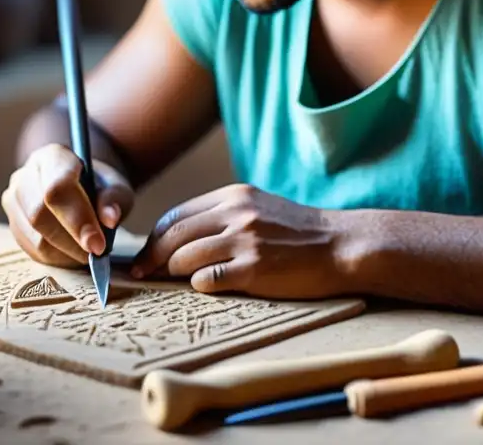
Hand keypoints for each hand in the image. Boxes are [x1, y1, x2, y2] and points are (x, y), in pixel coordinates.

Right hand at [2, 144, 134, 268]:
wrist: (81, 188)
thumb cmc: (100, 187)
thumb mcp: (116, 187)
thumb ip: (114, 199)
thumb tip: (110, 219)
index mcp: (52, 157)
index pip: (57, 188)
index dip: (77, 218)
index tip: (97, 244)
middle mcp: (25, 175)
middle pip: (39, 214)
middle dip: (71, 240)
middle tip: (96, 253)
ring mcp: (14, 201)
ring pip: (34, 237)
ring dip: (65, 252)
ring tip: (88, 253)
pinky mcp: (13, 224)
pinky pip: (31, 250)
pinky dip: (56, 259)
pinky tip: (74, 254)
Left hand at [130, 184, 350, 298]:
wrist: (340, 245)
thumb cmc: (299, 231)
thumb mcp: (260, 207)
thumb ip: (224, 214)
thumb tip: (181, 235)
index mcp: (234, 196)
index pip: (177, 214)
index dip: (155, 236)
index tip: (146, 253)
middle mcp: (236, 214)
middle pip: (173, 235)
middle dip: (151, 256)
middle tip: (141, 273)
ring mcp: (244, 242)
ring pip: (184, 258)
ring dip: (173, 273)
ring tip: (172, 282)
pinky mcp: (254, 270)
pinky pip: (207, 280)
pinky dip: (199, 285)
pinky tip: (205, 287)